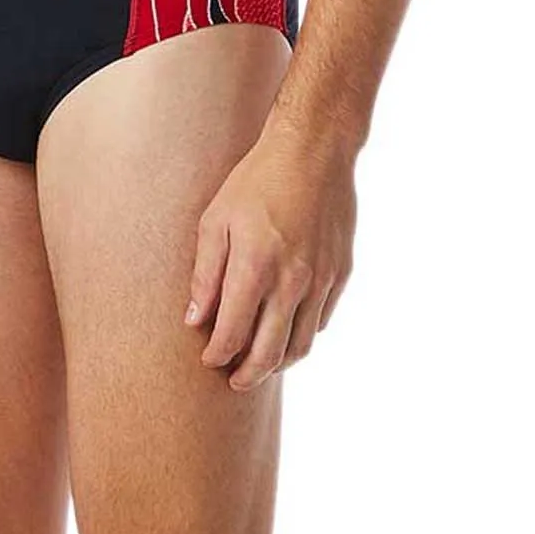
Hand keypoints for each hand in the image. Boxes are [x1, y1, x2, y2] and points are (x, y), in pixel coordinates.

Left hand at [186, 116, 356, 390]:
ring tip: (260, 365)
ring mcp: (321, 281)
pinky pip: (320, 321)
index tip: (207, 360)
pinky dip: (302, 336)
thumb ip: (204, 275)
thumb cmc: (256, 181)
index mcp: (254, 269)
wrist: (314, 152)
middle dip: (247, 374)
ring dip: (278, 363)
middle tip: (233, 381)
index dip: (217, 355)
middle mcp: (291, 282)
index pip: (232, 334)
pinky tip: (286, 333)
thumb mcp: (215, 221)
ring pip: (301, 344)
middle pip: (269, 352)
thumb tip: (193, 319)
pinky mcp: (340, 274)